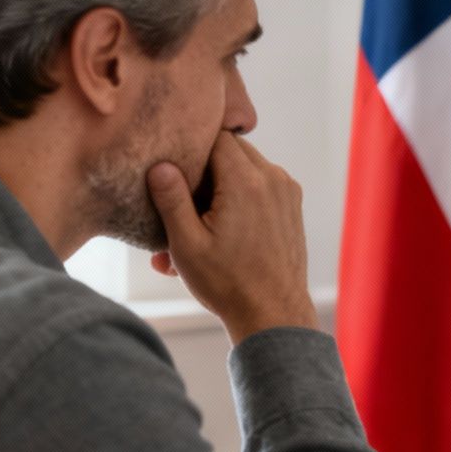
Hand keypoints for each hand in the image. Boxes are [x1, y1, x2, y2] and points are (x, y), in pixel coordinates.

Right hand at [147, 131, 318, 342]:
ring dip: (217, 188)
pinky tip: (216, 230)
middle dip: (202, 170)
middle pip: (230, 150)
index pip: (214, 137)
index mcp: (246, 181)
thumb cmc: (228, 284)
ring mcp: (287, 191)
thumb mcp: (187, 244)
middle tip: (179, 200)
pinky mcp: (291, 206)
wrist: (274, 314)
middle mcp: (273, 178)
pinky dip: (236, 200)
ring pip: (244, 169)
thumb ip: (171, 199)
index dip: (190, 147)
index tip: (173, 166)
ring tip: (193, 225)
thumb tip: (159, 165)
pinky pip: (258, 188)